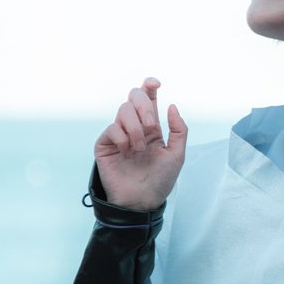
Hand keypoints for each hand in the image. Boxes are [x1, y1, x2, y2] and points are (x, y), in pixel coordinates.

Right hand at [94, 77, 187, 210]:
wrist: (142, 200)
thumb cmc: (160, 180)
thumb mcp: (177, 154)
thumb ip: (178, 130)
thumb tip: (172, 106)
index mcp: (152, 128)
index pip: (149, 100)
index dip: (149, 87)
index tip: (155, 83)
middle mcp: (135, 128)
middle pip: (134, 98)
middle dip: (145, 107)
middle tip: (152, 127)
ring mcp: (119, 135)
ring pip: (123, 110)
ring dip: (135, 128)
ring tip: (140, 148)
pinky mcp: (105, 144)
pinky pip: (112, 128)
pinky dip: (123, 138)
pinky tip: (127, 152)